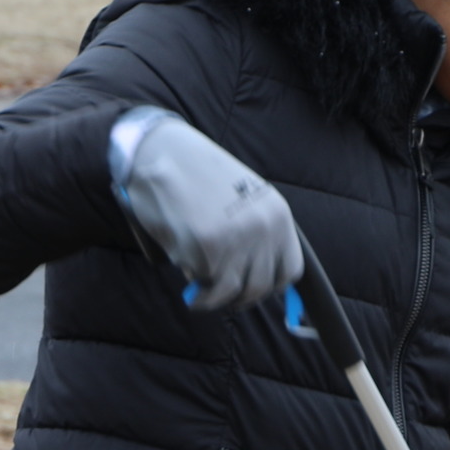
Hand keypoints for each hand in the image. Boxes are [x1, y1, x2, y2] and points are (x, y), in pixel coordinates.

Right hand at [110, 110, 304, 314]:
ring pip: (231, 292)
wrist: (160, 150)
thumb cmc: (196, 175)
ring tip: (198, 295)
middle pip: (260, 287)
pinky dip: (192, 284)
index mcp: (277, 214)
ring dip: (213, 299)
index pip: (290, 271)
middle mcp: (263, 229)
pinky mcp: (206, 248)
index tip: (251, 288)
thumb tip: (256, 276)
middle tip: (218, 294)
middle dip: (238, 297)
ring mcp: (236, 240)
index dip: (270, 286)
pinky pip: (202, 281)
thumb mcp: (243, 197)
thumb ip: (256, 232)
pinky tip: (184, 272)